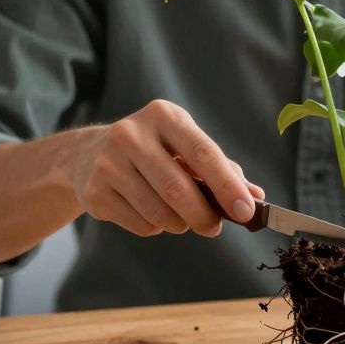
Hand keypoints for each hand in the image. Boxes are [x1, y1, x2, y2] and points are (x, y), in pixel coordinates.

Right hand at [71, 99, 263, 237]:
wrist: (89, 154)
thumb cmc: (154, 151)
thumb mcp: (185, 146)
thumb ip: (222, 169)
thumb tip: (255, 198)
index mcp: (163, 115)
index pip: (202, 152)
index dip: (227, 185)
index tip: (246, 211)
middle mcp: (131, 134)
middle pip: (177, 188)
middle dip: (204, 215)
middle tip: (214, 228)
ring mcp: (108, 163)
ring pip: (158, 212)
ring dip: (179, 224)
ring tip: (181, 218)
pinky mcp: (94, 192)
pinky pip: (140, 224)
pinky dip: (155, 228)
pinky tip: (151, 213)